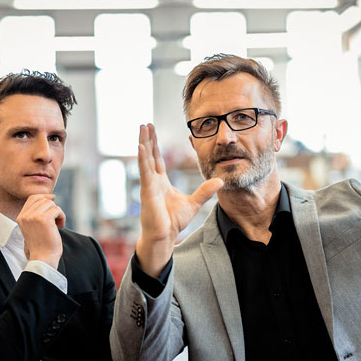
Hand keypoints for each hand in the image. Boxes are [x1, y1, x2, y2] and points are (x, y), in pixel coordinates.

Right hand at [17, 194, 64, 267]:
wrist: (42, 258)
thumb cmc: (41, 245)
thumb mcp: (34, 228)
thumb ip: (36, 215)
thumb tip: (48, 199)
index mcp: (21, 217)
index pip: (32, 198)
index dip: (44, 196)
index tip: (53, 198)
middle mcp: (25, 215)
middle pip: (42, 200)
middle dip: (52, 207)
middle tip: (57, 219)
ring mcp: (33, 216)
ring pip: (50, 204)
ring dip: (58, 213)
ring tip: (58, 224)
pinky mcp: (44, 219)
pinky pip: (57, 209)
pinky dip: (62, 216)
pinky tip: (61, 226)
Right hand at [136, 124, 222, 275]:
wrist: (165, 236)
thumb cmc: (174, 221)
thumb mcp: (194, 202)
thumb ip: (206, 191)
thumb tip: (220, 181)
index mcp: (161, 182)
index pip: (157, 159)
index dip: (155, 145)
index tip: (152, 131)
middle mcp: (152, 181)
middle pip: (149, 155)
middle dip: (148, 139)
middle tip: (145, 124)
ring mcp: (148, 185)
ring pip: (145, 160)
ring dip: (143, 143)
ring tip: (141, 128)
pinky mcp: (147, 191)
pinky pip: (144, 172)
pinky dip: (142, 159)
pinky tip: (140, 147)